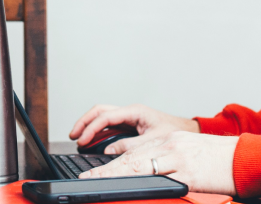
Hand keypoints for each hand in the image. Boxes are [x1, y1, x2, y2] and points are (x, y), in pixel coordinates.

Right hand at [69, 104, 200, 153]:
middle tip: (73, 135)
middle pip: (100, 111)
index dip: (91, 128)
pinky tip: (92, 141)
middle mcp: (130, 112)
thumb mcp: (152, 141)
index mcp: (135, 111)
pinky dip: (98, 132)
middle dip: (84, 122)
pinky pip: (110, 126)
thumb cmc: (174, 132)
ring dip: (90, 126)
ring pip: (103, 117)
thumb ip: (130, 146)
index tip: (82, 139)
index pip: (106, 116)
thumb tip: (109, 150)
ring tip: (79, 139)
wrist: (187, 132)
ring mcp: (129, 118)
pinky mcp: (130, 125)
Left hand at [80, 131, 237, 195]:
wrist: (246, 158)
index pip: (133, 151)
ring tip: (95, 180)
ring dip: (114, 174)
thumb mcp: (188, 153)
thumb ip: (166, 159)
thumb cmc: (220, 160)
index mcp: (168, 141)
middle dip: (105, 169)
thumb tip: (143, 170)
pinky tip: (127, 186)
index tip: (93, 171)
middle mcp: (170, 146)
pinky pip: (160, 179)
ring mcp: (178, 159)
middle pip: (130, 158)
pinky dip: (141, 182)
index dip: (111, 162)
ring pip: (139, 166)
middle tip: (86, 177)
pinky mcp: (187, 173)